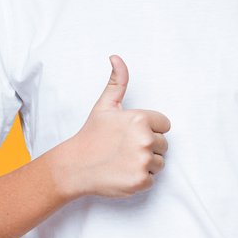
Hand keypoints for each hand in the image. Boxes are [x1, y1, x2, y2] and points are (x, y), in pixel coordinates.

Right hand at [47, 56, 170, 198]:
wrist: (72, 167)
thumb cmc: (90, 136)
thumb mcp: (104, 106)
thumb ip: (118, 81)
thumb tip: (116, 57)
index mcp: (140, 119)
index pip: (164, 125)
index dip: (149, 129)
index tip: (129, 134)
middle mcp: (145, 139)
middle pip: (163, 144)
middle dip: (147, 147)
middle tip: (123, 148)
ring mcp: (143, 161)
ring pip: (159, 162)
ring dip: (144, 163)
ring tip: (122, 160)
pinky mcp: (141, 180)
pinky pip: (152, 179)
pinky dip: (139, 179)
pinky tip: (121, 173)